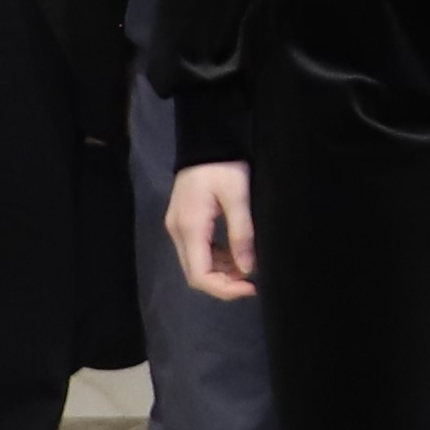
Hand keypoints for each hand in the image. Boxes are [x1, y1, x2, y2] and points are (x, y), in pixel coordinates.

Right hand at [166, 160, 258, 300]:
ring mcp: (178, 227)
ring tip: (248, 266)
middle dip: (224, 283)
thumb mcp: (238, 197)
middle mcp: (178, 232)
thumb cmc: (224, 166)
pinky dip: (217, 258)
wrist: (206, 141)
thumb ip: (241, 233)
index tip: (251, 287)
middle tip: (252, 282)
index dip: (224, 289)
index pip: (199, 275)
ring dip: (221, 271)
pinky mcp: (184, 222)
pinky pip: (198, 250)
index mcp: (189, 227)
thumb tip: (248, 269)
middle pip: (195, 273)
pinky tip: (236, 253)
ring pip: (196, 263)